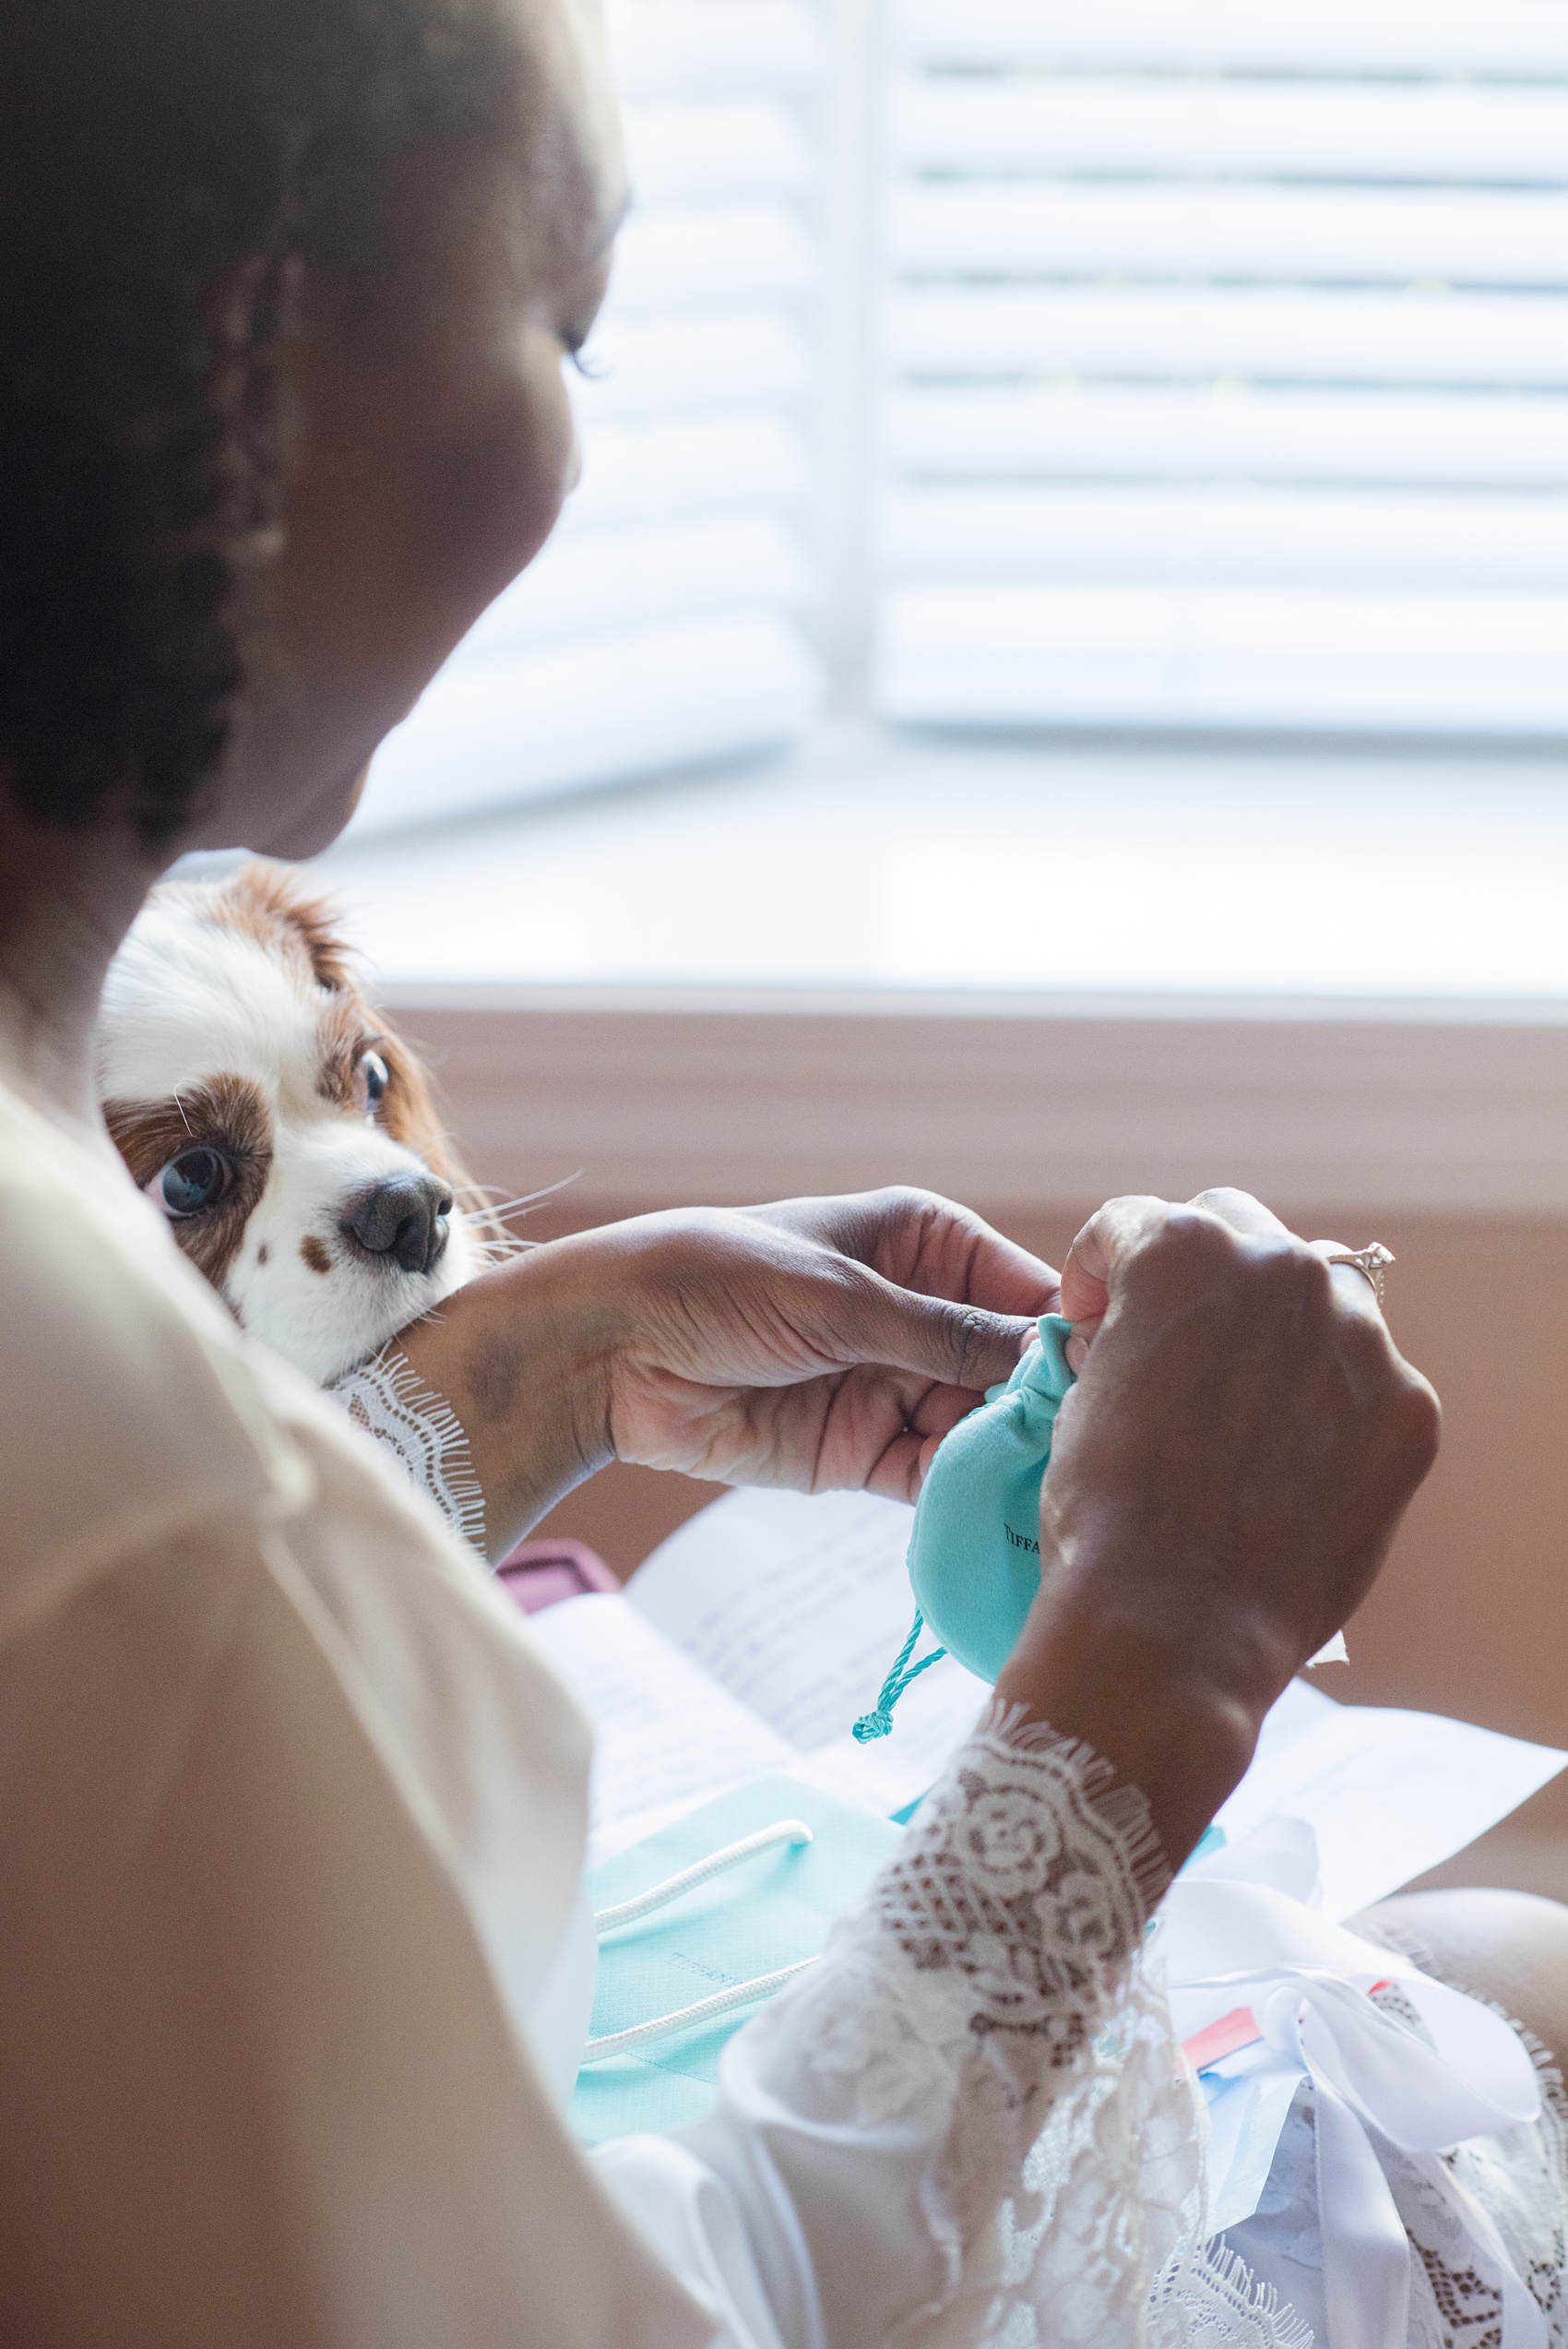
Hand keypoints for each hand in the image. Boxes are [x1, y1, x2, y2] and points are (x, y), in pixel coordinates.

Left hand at [397, 1188, 1057, 1556]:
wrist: (610, 1347)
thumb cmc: (721, 1279)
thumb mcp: (841, 1298)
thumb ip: (943, 1336)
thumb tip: (1044, 1360)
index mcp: (928, 1244)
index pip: (1026, 1293)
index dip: (1070, 1339)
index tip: (1118, 1387)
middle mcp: (924, 1315)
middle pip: (1013, 1370)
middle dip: (1050, 1414)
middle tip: (1101, 1463)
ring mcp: (896, 1386)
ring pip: (982, 1429)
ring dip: (1015, 1464)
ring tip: (1067, 1503)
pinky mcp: (863, 1452)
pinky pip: (932, 1478)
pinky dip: (965, 1499)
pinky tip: (1007, 1523)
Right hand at [996, 1188, 1439, 1863]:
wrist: (1175, 1627)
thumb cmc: (1105, 1512)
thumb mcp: (1084, 1394)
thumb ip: (1130, 1337)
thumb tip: (1141, 1338)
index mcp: (1183, 1251)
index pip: (1135, 1221)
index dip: (1099, 1272)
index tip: (1095, 1318)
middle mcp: (1282, 1270)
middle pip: (1238, 1232)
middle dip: (1196, 1277)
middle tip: (1172, 1345)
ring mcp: (1359, 1337)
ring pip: (1316, 1297)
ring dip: (1273, 1331)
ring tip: (1239, 1408)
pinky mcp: (1406, 1408)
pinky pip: (1361, 1379)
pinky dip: (1325, 1405)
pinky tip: (1286, 1463)